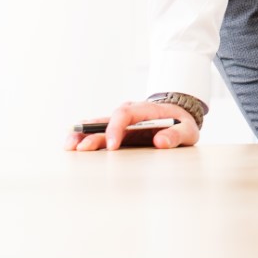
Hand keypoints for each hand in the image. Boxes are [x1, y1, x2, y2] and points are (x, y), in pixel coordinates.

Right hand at [64, 100, 200, 150]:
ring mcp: (120, 122)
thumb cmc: (181, 123)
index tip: (112, 146)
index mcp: (144, 109)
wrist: (178, 118)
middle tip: (82, 148)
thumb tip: (160, 141)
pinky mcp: (116, 131)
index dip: (115, 129)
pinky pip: (97, 131)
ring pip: (97, 125)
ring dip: (82, 134)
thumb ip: (177, 135)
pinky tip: (72, 145)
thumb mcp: (187, 129)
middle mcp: (128, 113)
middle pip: (106, 120)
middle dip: (92, 133)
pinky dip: (84, 137)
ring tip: (69, 146)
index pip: (125, 114)